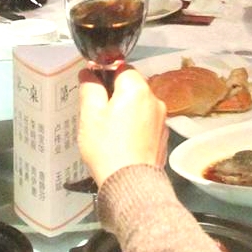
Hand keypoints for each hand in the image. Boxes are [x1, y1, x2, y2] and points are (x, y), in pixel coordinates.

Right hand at [79, 67, 168, 183]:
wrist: (130, 183)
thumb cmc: (108, 149)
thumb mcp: (90, 115)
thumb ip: (90, 88)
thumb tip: (88, 74)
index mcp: (137, 89)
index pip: (120, 68)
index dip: (104, 74)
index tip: (92, 87)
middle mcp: (154, 100)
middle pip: (131, 86)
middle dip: (114, 95)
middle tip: (97, 113)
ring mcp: (161, 119)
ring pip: (139, 105)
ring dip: (125, 111)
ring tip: (109, 131)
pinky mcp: (162, 137)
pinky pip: (145, 122)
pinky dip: (134, 126)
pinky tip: (122, 141)